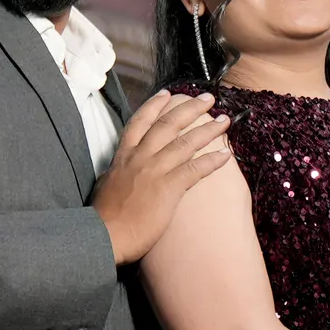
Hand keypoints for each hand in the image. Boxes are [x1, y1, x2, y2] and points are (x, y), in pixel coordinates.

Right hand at [92, 90, 233, 263]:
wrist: (104, 235)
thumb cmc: (103, 215)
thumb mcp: (106, 183)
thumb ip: (117, 170)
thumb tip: (120, 168)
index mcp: (124, 154)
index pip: (141, 121)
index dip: (155, 105)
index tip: (168, 94)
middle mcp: (141, 157)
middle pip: (169, 124)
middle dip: (190, 108)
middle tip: (208, 98)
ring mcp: (155, 170)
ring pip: (186, 142)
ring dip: (208, 130)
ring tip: (224, 121)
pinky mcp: (168, 188)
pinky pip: (195, 170)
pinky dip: (212, 161)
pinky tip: (226, 155)